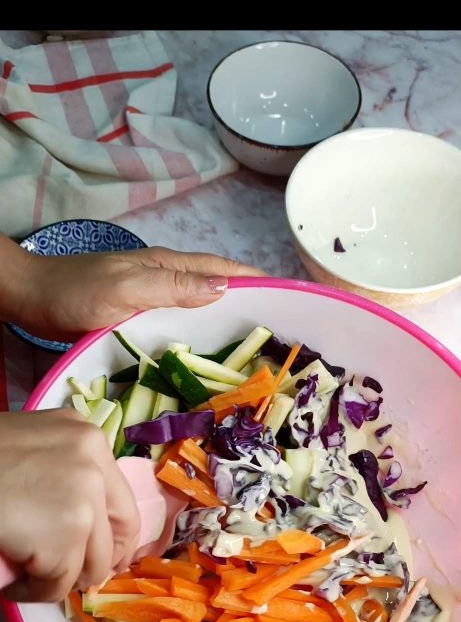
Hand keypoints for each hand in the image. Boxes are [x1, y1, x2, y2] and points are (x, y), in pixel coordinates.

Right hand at [0, 410, 140, 601]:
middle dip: (100, 563)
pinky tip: (16, 585)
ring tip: (29, 576)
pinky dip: (36, 592)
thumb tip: (84, 523)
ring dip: (61, 579)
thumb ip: (61, 472)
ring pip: (91, 564)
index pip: (121, 498)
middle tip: (75, 580)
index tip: (107, 557)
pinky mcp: (66, 534)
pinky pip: (58, 583)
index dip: (117, 536)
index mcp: (87, 437)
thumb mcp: (30, 448)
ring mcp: (84, 498)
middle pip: (119, 532)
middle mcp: (94, 462)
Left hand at [5, 240, 264, 339]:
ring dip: (233, 321)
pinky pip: (185, 322)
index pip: (228, 272)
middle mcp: (169, 279)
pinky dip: (205, 333)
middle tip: (289, 333)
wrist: (33, 297)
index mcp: (171, 266)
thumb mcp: (126, 290)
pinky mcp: (143, 315)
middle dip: (258, 303)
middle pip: (223, 288)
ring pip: (206, 306)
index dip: (263, 282)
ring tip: (262, 347)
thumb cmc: (75, 292)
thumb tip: (227, 288)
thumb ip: (173, 287)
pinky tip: (211, 354)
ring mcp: (156, 296)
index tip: (297, 299)